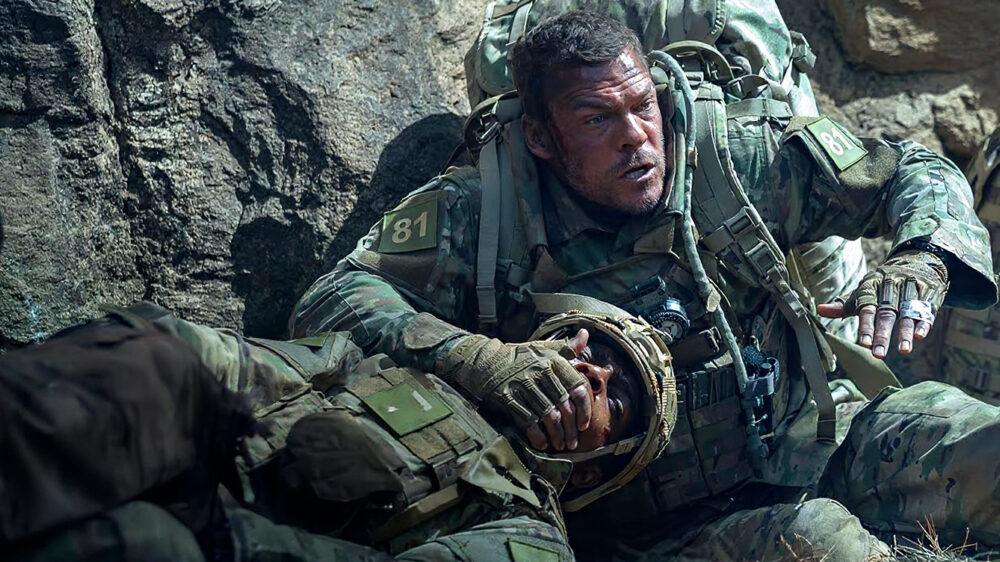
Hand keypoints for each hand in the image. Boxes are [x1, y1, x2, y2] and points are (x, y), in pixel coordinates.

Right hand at [441, 330, 592, 450]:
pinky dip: (537, 436)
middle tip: (573, 443)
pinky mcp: (509, 397)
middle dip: (570, 429)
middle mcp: (541, 372)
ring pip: (548, 416)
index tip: (584, 424)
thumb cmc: (519, 357)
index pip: (577, 387)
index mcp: (553, 361)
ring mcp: (524, 385)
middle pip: (564, 406)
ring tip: (560, 446)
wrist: (486, 361)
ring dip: (556, 435)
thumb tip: (586, 334)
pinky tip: (542, 444)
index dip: (584, 409)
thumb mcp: (543, 348)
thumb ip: (566, 347)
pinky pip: (528, 421)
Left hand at [818, 250, 947, 358]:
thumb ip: (843, 305)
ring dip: (905, 332)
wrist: (915, 261)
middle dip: (882, 334)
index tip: (863, 343)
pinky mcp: (928, 294)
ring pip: (907, 312)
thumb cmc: (881, 285)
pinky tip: (920, 336)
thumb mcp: (862, 292)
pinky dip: (923, 322)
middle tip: (878, 354)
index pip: (867, 308)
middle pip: (886, 312)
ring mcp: (911, 290)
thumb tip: (819, 310)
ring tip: (903, 350)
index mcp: (871, 286)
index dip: (865, 326)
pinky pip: (926, 309)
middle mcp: (890, 287)